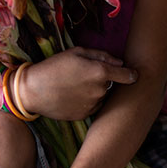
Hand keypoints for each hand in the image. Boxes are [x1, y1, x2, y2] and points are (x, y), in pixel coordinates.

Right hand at [17, 47, 137, 120]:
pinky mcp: (84, 115)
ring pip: (101, 96)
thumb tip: (120, 62)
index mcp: (100, 72)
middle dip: (103, 80)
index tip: (134, 75)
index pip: (126, 75)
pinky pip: (92, 107)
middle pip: (110, 85)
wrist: (32, 90)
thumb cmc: (54, 66)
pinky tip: (72, 96)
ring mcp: (93, 105)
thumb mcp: (76, 52)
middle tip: (85, 76)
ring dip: (95, 91)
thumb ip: (101, 56)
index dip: (131, 74)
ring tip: (75, 86)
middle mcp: (100, 90)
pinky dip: (86, 102)